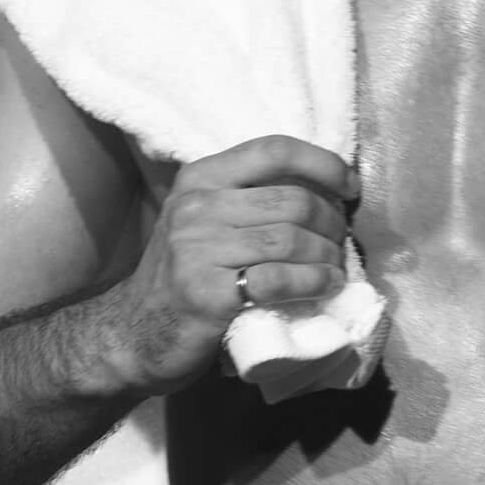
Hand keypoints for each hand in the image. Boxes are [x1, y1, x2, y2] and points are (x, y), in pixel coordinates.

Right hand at [110, 134, 358, 395]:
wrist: (134, 334)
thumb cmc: (184, 276)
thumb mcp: (204, 222)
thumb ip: (248, 201)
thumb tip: (326, 194)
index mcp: (200, 178)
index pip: (273, 150)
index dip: (324, 164)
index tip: (350, 187)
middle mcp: (196, 207)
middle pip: (292, 200)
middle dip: (331, 223)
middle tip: (340, 245)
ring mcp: (198, 250)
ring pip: (291, 240)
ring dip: (327, 257)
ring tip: (335, 270)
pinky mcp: (207, 294)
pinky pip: (278, 279)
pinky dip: (313, 283)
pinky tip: (323, 289)